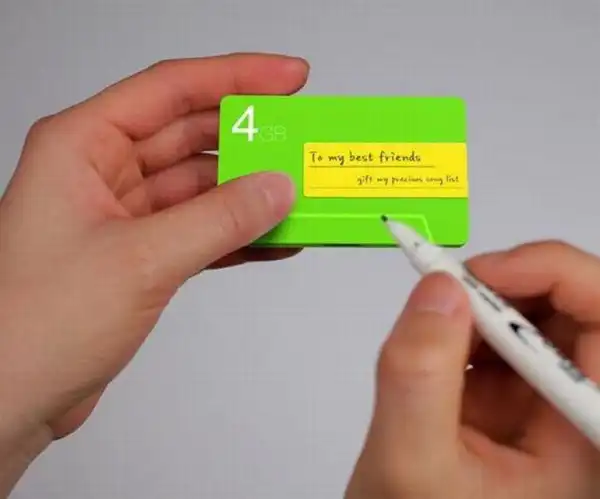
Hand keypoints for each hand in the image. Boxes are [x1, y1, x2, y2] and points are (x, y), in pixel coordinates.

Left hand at [0, 53, 307, 476]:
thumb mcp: (140, 261)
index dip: (237, 77)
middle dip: (250, 138)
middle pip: (191, 136)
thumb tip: (275, 189)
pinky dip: (237, 234)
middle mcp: (102, 172)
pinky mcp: (140, 254)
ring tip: (299, 194)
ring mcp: (124, 215)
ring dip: (249, 193)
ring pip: (201, 187)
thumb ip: (217, 220)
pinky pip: (200, 229)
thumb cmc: (32, 326)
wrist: (10, 400)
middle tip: (301, 141)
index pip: (171, 90)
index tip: (289, 78)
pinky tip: (274, 238)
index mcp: (83, 146)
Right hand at [346, 241, 599, 498]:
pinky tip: (433, 351)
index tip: (480, 276)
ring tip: (431, 335)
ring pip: (538, 316)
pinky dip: (462, 325)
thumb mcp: (410, 462)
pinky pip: (502, 336)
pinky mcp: (515, 396)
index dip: (557, 278)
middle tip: (448, 291)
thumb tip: (439, 289)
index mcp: (586, 437)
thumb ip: (420, 374)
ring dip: (480, 307)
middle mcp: (578, 413)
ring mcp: (546, 403)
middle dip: (509, 287)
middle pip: (579, 311)